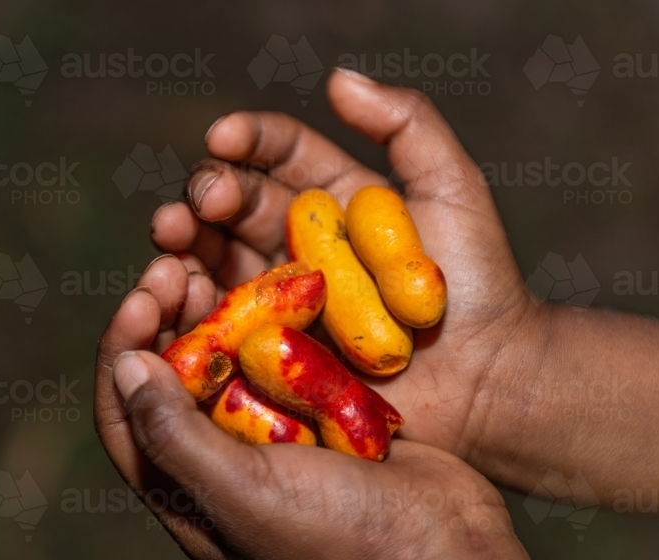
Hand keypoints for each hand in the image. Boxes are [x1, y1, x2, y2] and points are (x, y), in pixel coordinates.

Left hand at [93, 260, 589, 559]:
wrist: (447, 551)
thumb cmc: (341, 537)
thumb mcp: (242, 493)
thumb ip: (174, 436)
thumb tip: (124, 369)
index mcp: (190, 496)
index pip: (127, 419)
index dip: (121, 353)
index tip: (141, 297)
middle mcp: (223, 466)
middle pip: (170, 383)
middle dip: (163, 321)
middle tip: (174, 265)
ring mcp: (274, 440)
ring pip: (223, 363)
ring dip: (212, 313)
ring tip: (212, 262)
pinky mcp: (319, 417)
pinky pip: (278, 359)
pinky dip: (268, 320)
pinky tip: (274, 282)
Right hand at [151, 68, 539, 462]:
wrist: (488, 380)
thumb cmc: (479, 287)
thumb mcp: (454, 190)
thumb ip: (407, 125)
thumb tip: (336, 80)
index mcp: (336, 201)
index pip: (280, 155)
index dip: (248, 139)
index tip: (222, 136)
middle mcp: (300, 246)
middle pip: (237, 206)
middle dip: (207, 193)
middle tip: (197, 202)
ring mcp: (284, 300)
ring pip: (218, 259)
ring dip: (186, 245)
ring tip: (171, 240)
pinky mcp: (273, 351)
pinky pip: (223, 323)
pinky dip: (193, 306)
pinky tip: (178, 293)